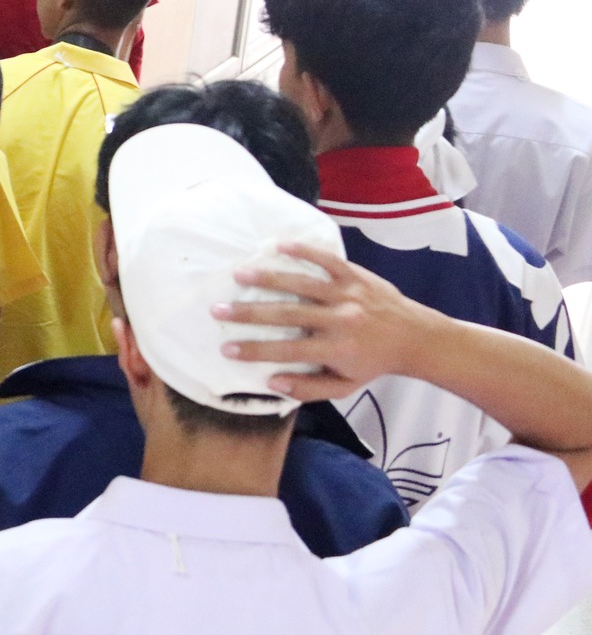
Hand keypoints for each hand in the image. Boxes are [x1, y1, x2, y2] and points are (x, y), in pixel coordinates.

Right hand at [213, 243, 440, 400]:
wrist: (416, 338)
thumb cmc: (374, 364)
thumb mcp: (345, 387)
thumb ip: (308, 389)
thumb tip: (271, 382)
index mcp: (337, 349)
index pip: (287, 351)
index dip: (254, 350)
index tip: (226, 348)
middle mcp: (341, 320)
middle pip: (287, 315)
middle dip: (249, 313)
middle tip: (217, 310)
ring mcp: (348, 294)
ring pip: (302, 284)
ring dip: (267, 278)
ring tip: (238, 275)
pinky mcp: (355, 276)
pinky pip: (327, 260)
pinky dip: (304, 252)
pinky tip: (278, 246)